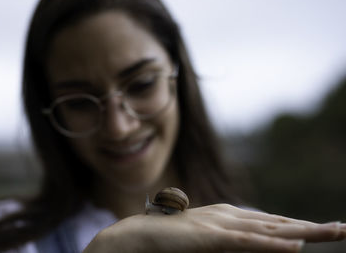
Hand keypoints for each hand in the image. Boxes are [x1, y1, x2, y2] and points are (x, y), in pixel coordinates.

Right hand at [84, 203, 345, 252]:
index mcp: (227, 217)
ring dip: (303, 231)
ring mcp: (220, 226)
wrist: (137, 235)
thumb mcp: (203, 240)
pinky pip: (246, 244)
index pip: (270, 222)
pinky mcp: (209, 238)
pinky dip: (271, 245)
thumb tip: (249, 244)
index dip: (298, 225)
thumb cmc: (168, 240)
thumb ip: (225, 241)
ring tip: (334, 231)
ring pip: (269, 230)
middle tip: (343, 228)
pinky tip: (295, 247)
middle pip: (277, 223)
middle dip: (311, 226)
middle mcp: (228, 216)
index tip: (324, 228)